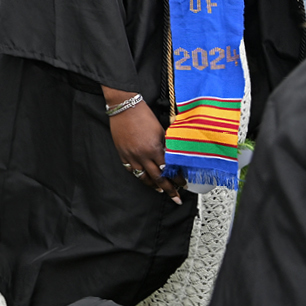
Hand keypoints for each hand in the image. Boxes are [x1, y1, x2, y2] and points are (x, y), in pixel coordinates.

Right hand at [103, 87, 182, 201]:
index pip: (169, 170)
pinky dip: (138, 176)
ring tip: (160, 190)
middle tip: (176, 198)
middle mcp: (142, 155)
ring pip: (143, 177)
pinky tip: (143, 178)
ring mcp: (131, 156)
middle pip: (158, 178)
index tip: (183, 184)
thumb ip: (165, 146)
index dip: (177, 179)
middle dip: (169, 190)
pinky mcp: (122, 154)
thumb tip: (172, 157)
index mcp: (154, 149)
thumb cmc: (143, 115)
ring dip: (153, 186)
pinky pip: (131, 170)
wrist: (124, 107)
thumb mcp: (160, 130)